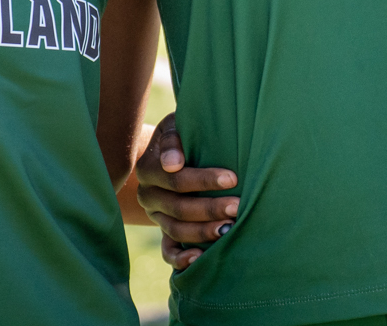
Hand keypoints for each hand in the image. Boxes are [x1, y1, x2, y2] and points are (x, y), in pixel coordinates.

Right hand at [133, 112, 239, 269]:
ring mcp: (156, 216)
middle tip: (238, 207)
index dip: (203, 180)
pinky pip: (168, 252)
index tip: (232, 178)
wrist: (173, 154)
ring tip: (230, 229)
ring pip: (176, 231)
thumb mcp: (176, 126)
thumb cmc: (183, 134)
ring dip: (204, 232)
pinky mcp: (165, 233)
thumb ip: (173, 139)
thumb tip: (172, 163)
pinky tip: (200, 258)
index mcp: (148, 169)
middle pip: (178, 208)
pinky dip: (181, 259)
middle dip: (210, 208)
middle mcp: (148, 195)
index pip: (176, 179)